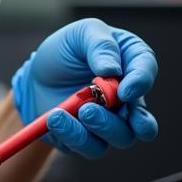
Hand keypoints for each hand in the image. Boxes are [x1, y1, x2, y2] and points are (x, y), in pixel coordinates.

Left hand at [11, 18, 157, 158]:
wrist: (34, 77)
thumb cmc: (64, 52)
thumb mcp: (80, 34)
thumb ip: (99, 45)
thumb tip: (112, 70)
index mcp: (131, 62)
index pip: (146, 70)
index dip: (141, 82)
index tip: (125, 90)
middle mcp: (129, 96)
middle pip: (142, 118)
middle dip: (127, 119)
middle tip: (94, 109)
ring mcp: (113, 121)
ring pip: (121, 137)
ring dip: (99, 127)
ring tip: (72, 110)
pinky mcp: (92, 138)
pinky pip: (92, 147)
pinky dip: (74, 135)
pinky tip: (56, 119)